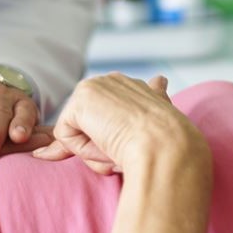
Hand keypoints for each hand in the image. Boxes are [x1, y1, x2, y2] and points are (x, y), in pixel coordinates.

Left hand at [33, 72, 205, 174]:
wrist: (163, 145)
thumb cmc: (166, 139)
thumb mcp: (158, 119)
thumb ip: (155, 97)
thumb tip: (160, 79)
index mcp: (132, 86)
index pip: (108, 109)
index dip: (106, 130)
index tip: (118, 141)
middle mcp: (112, 81)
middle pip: (89, 125)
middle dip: (99, 145)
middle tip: (124, 153)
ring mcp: (94, 88)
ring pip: (78, 132)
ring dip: (95, 150)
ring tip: (120, 149)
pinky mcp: (79, 102)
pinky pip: (66, 138)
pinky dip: (85, 150)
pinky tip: (109, 145)